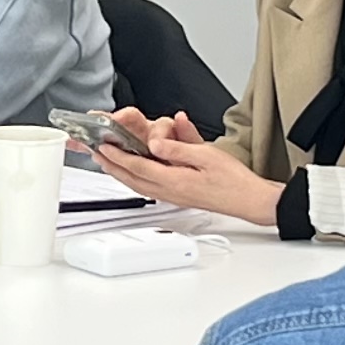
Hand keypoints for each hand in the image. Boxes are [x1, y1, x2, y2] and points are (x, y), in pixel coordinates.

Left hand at [86, 109, 286, 227]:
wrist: (248, 200)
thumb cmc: (233, 179)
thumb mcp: (206, 155)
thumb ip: (178, 149)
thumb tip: (156, 144)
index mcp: (174, 181)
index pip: (137, 166)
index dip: (116, 156)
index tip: (102, 147)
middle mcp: (169, 191)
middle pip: (131, 178)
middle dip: (111, 166)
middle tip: (95, 153)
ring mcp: (172, 196)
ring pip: (137, 184)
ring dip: (120, 173)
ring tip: (108, 162)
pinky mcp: (178, 197)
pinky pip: (148, 187)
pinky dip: (135, 178)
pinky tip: (134, 173)